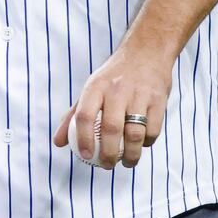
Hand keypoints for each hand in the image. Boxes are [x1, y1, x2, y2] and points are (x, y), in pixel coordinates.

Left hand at [52, 46, 171, 169]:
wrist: (146, 52)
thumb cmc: (114, 76)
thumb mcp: (91, 88)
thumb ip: (73, 115)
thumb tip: (59, 143)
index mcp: (95, 86)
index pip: (83, 115)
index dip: (83, 139)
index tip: (86, 156)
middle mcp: (116, 90)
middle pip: (111, 128)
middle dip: (109, 154)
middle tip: (107, 166)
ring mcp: (139, 94)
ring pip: (135, 133)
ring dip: (131, 155)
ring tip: (126, 163)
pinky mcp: (158, 100)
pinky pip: (153, 130)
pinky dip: (147, 143)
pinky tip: (141, 145)